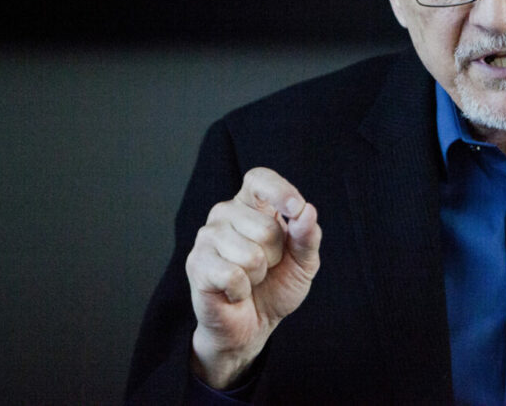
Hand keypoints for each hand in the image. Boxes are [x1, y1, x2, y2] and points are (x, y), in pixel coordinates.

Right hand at [185, 167, 321, 388]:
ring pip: (252, 254)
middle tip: (265, 267)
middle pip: (265, 227)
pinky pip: (234, 275)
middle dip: (275, 256)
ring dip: (258, 276)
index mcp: (251, 204)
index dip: (279, 190)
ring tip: (249, 279)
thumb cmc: (276, 285)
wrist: (252, 325)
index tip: (296, 209)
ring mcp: (207, 237)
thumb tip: (307, 210)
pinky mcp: (197, 264)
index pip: (259, 179)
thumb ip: (307, 235)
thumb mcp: (303, 262)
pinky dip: (242, 290)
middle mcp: (225, 213)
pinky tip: (235, 292)